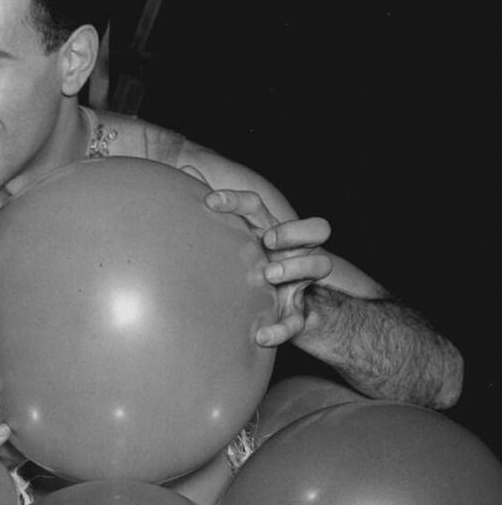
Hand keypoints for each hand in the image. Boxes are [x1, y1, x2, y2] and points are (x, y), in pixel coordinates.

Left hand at [198, 184, 333, 346]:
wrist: (273, 307)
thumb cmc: (245, 263)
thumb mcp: (228, 238)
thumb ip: (211, 210)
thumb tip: (185, 169)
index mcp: (267, 231)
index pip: (258, 206)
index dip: (237, 200)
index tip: (210, 202)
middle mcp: (291, 251)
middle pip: (315, 228)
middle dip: (294, 229)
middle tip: (268, 239)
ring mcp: (299, 281)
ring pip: (319, 265)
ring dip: (295, 268)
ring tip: (268, 275)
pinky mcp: (297, 311)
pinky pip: (297, 321)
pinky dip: (280, 329)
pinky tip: (260, 335)